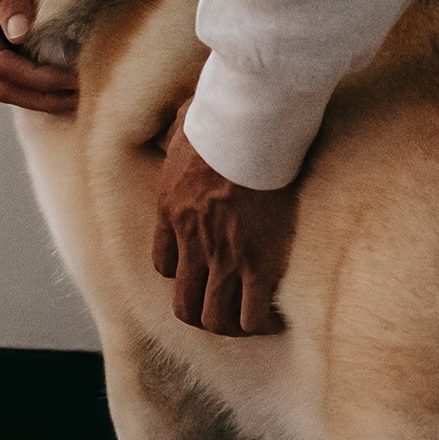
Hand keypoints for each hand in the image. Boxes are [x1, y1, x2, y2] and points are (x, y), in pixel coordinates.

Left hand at [151, 103, 297, 335]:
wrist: (246, 130)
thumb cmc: (219, 118)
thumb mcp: (182, 127)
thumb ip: (180, 132)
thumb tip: (185, 114)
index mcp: (171, 211)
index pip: (164, 263)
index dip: (182, 273)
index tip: (203, 269)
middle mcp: (191, 242)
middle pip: (185, 304)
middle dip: (204, 313)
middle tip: (227, 308)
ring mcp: (222, 257)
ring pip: (214, 318)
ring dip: (230, 325)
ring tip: (251, 320)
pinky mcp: (257, 264)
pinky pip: (252, 315)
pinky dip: (262, 324)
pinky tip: (275, 318)